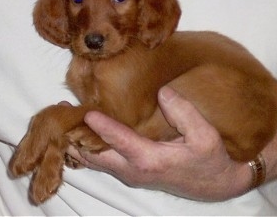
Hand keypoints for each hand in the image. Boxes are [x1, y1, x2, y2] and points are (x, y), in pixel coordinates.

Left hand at [66, 86, 251, 200]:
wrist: (215, 184)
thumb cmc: (210, 160)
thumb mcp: (206, 136)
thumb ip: (185, 113)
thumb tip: (162, 92)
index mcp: (150, 160)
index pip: (120, 141)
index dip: (103, 126)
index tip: (86, 112)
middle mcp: (134, 170)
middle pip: (96, 156)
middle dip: (77, 136)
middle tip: (61, 114)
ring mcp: (130, 174)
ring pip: (95, 161)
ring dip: (78, 143)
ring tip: (63, 123)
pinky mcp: (131, 173)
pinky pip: (101, 163)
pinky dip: (86, 150)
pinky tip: (79, 137)